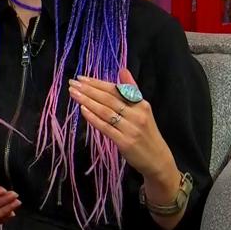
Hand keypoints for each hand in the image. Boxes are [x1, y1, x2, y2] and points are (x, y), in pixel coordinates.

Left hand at [67, 69, 177, 183]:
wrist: (157, 159)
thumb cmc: (146, 132)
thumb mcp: (143, 109)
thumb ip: (132, 90)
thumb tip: (123, 70)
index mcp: (141, 104)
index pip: (116, 90)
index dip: (97, 83)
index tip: (81, 78)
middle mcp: (136, 114)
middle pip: (109, 99)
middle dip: (89, 90)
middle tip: (72, 83)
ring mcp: (130, 129)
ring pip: (105, 111)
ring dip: (88, 101)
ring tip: (74, 94)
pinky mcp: (124, 142)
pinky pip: (105, 127)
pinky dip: (93, 118)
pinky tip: (83, 110)